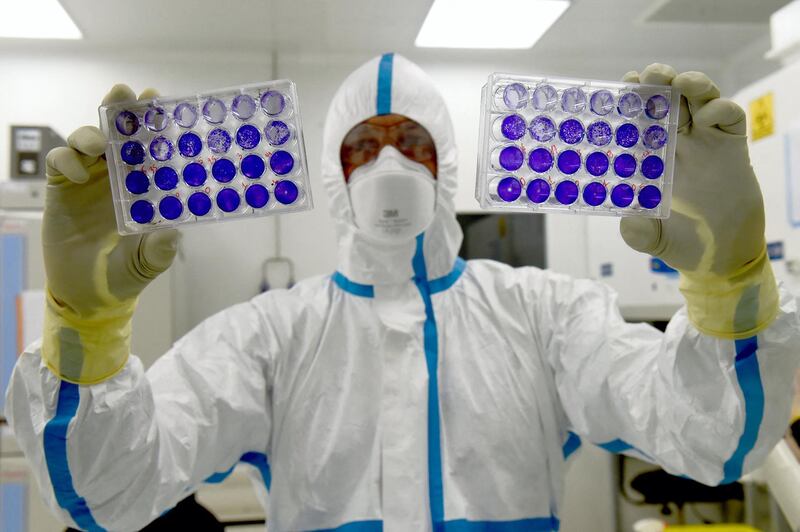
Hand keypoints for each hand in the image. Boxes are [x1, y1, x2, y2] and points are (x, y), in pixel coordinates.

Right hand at [42, 84, 178, 382]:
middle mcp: (119, 176)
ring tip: (100, 143)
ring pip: (88, 140)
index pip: (152, 148)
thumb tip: (172, 233)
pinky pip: (60, 162)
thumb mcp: (150, 263)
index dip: (156, 125)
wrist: (88, 294)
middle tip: (128, 94)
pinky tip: (78, 174)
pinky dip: (67, 160)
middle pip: (119, 134)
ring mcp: (90, 179)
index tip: (163, 103)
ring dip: (93, 133)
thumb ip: (161, 249)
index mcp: (145, 186)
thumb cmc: (126, 274)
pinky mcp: (61, 188)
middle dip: (123, 111)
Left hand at [619, 64, 763, 275]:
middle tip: (649, 76)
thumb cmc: (683, 244)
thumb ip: (638, 232)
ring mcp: (705, 142)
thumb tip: (629, 223)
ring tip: (680, 82)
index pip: (637, 120)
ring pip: (698, 99)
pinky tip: (707, 117)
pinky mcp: (733, 147)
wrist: (722, 256)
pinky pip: (729, 116)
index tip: (620, 88)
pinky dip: (719, 108)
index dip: (630, 101)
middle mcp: (676, 144)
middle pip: (666, 100)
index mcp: (651, 158)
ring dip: (690, 84)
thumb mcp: (652, 240)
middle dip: (657, 81)